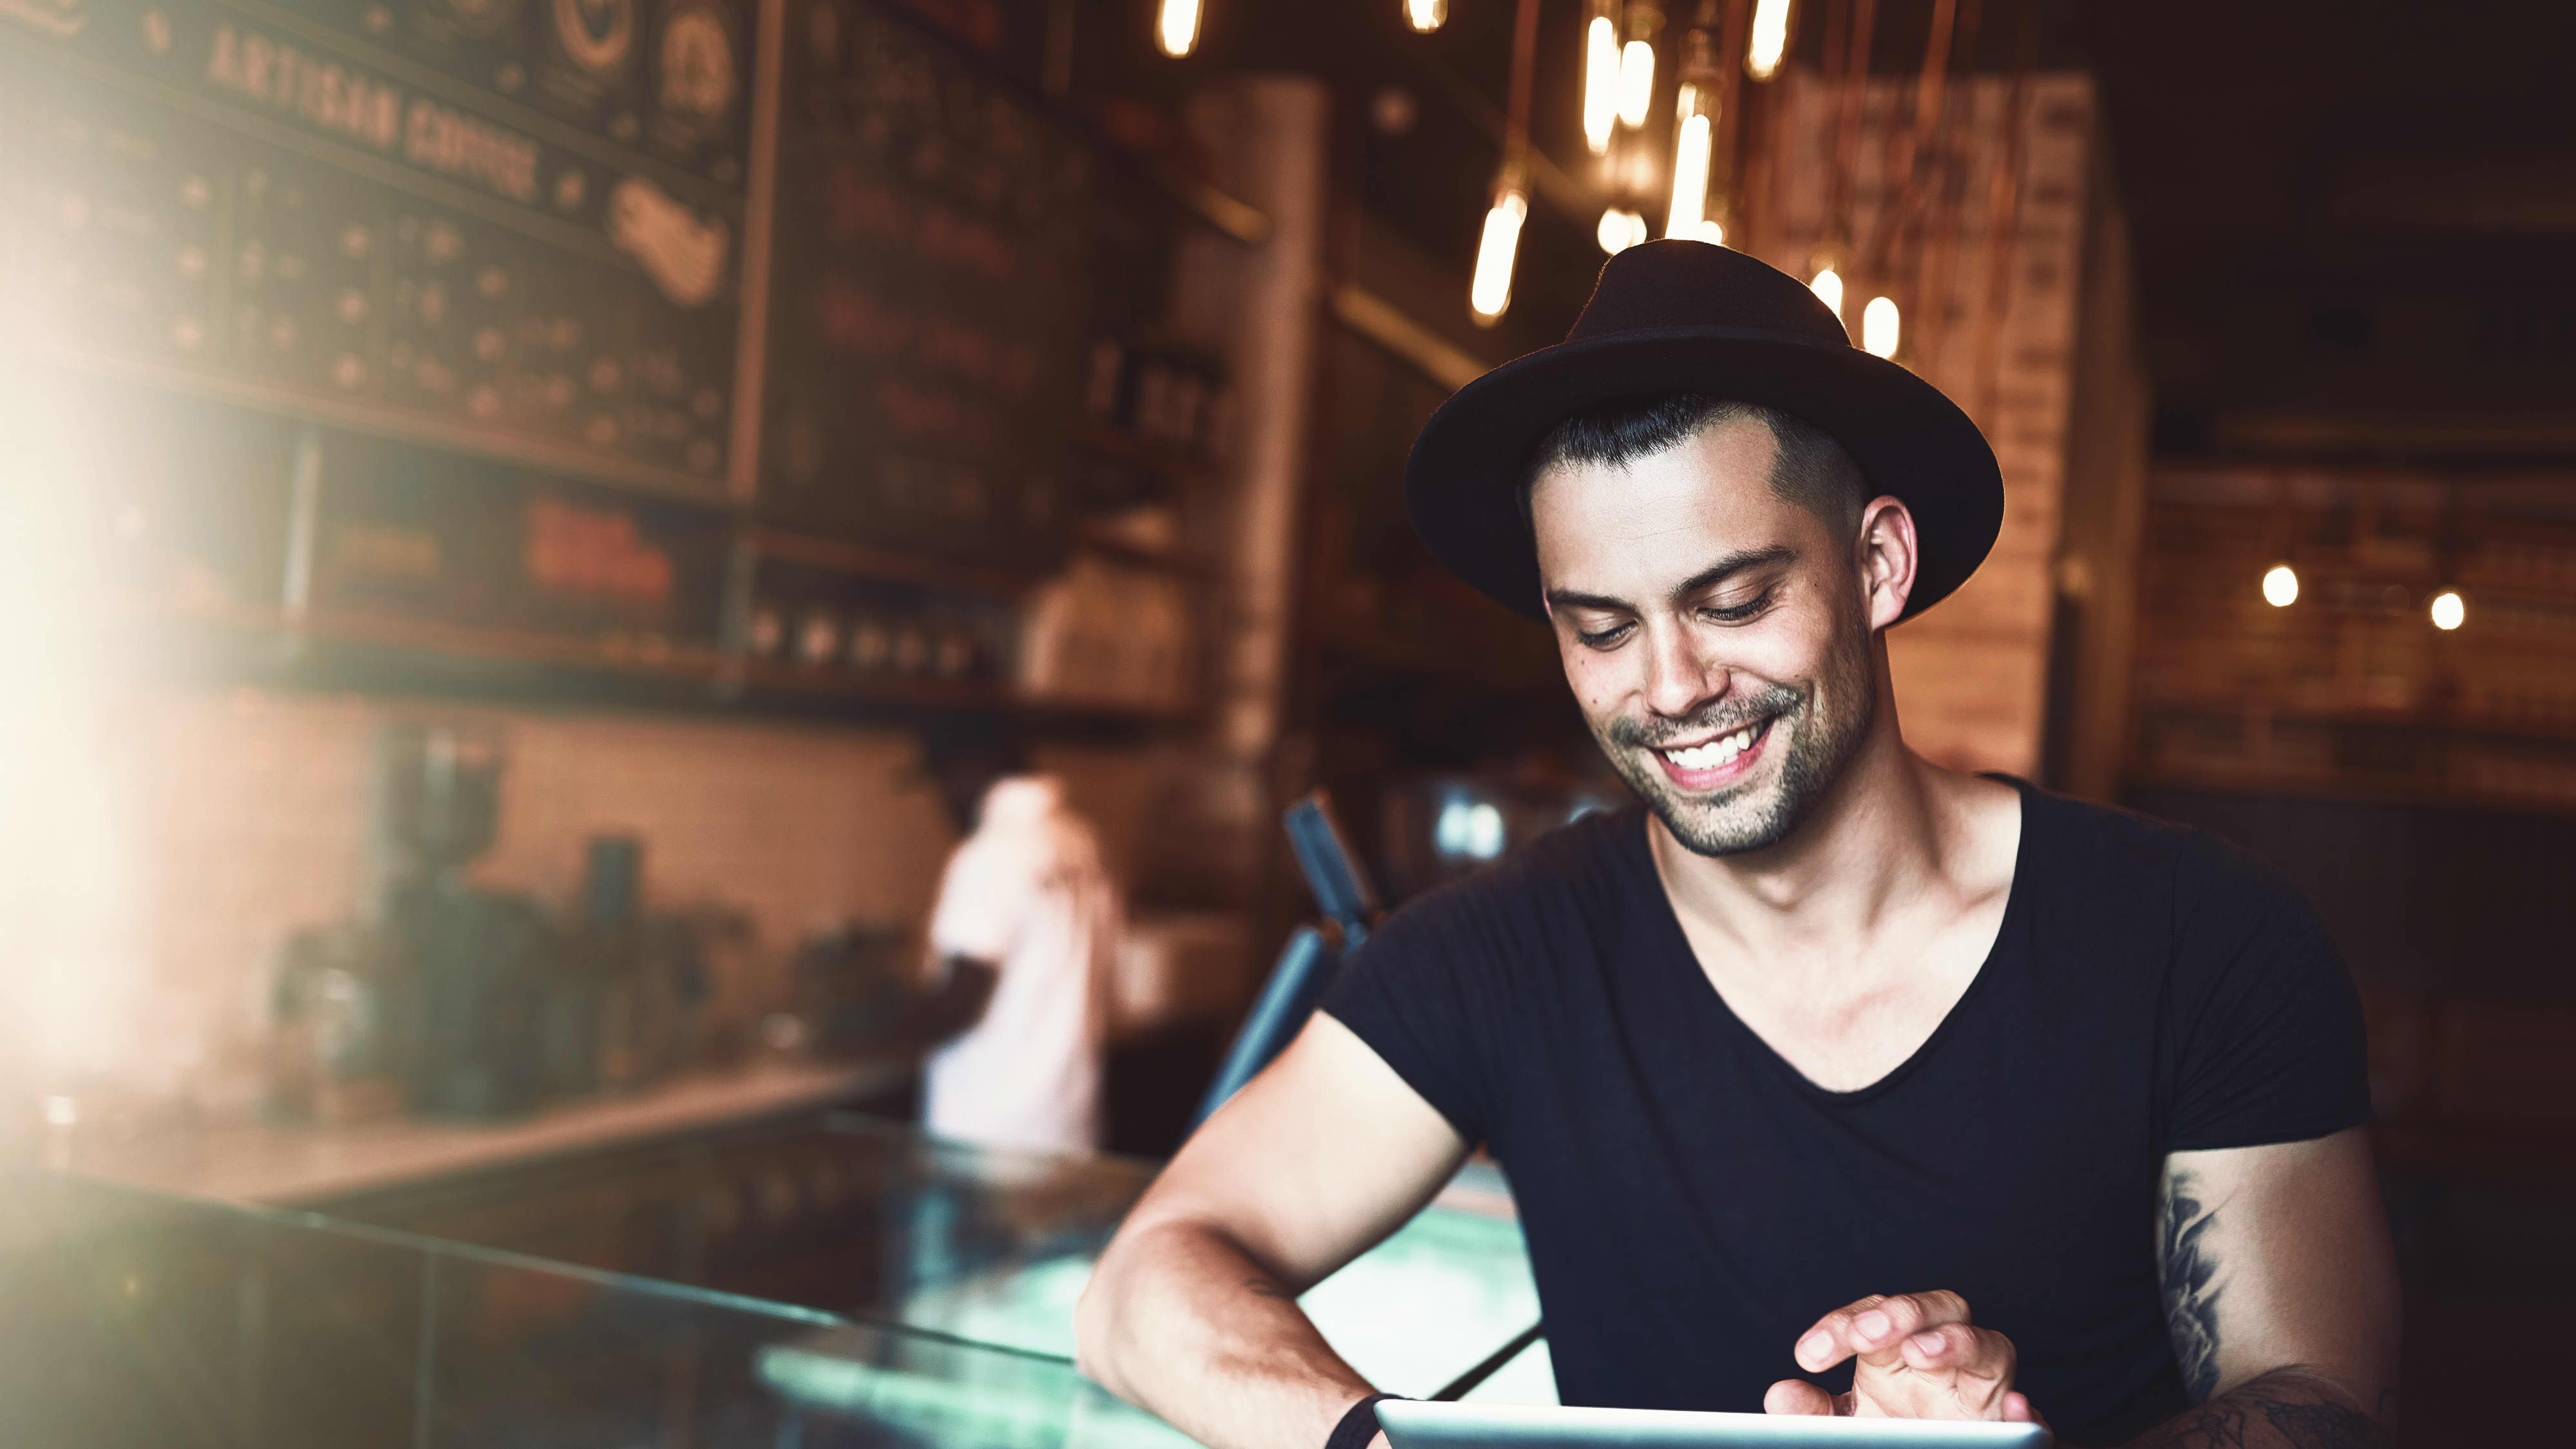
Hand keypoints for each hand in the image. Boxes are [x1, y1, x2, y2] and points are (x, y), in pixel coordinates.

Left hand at [1764, 1291, 2043, 1424]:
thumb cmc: (1892, 1432)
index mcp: (1896, 1349)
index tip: (1807, 1357)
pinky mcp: (2009, 1424)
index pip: (1871, 1316)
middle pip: (1934, 1309)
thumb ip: (1812, 1411)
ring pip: (1988, 1345)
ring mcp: (1982, 1388)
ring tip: (1920, 1353)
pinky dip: (2022, 1409)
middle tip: (1864, 1336)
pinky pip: (2025, 1411)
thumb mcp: (1847, 1423)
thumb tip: (1780, 1394)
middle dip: (1899, 1313)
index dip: (1839, 1327)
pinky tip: (2011, 1409)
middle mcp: (1942, 1357)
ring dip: (1955, 1342)